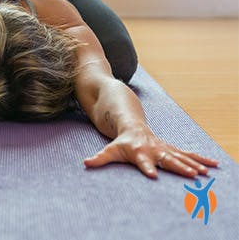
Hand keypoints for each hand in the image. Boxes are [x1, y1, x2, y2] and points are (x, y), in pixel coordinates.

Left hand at [83, 125, 218, 178]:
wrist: (131, 124)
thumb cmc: (120, 141)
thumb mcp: (110, 149)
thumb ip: (99, 158)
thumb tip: (85, 163)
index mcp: (138, 151)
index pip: (143, 161)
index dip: (147, 167)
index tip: (153, 175)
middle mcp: (153, 149)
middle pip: (167, 159)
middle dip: (179, 167)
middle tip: (192, 176)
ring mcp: (163, 148)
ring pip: (181, 156)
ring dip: (193, 164)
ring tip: (206, 173)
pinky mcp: (170, 148)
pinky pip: (187, 154)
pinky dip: (200, 159)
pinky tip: (213, 165)